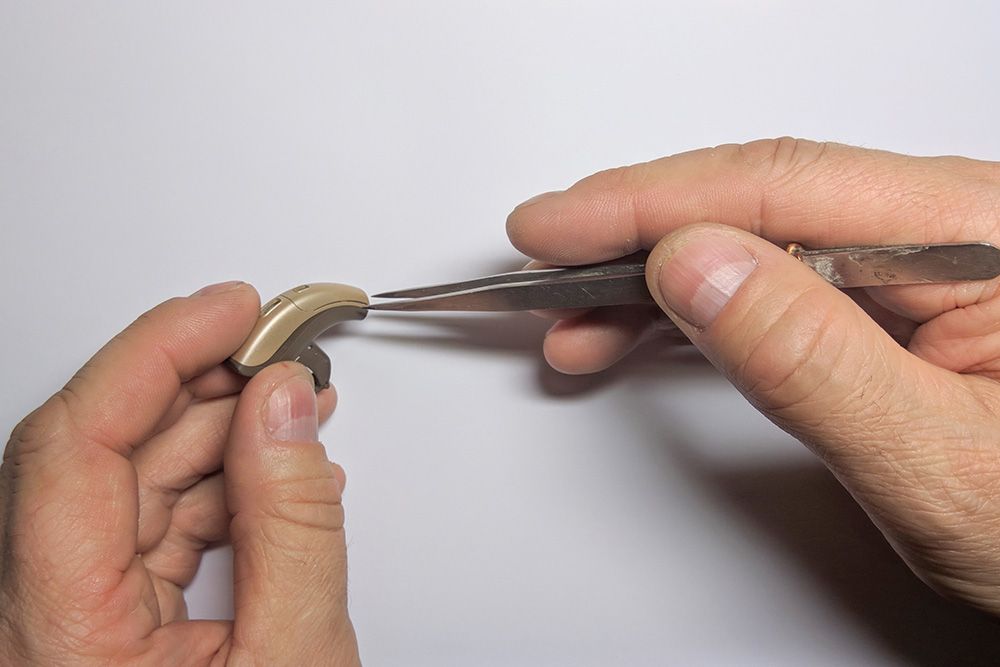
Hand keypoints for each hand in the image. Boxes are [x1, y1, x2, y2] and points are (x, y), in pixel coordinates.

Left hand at [0, 282, 360, 664]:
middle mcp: (42, 619)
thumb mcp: (294, 658)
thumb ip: (294, 527)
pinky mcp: (106, 622)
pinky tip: (279, 471)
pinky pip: (155, 524)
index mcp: (59, 633)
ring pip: (134, 482)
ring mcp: (70, 619)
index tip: (227, 312)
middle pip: (103, 453)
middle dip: (204, 387)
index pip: (73, 445)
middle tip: (278, 349)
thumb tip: (282, 406)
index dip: (153, 354)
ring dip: (224, 434)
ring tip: (296, 408)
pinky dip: (222, 487)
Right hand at [507, 138, 999, 613]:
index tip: (557, 227)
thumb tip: (694, 266)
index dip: (650, 201)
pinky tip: (648, 325)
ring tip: (579, 319)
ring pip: (759, 239)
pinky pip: (780, 279)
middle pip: (761, 198)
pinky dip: (703, 305)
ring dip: (656, 276)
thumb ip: (809, 355)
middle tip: (545, 263)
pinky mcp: (896, 302)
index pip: (784, 187)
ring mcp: (924, 263)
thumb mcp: (935, 458)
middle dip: (636, 231)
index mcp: (985, 236)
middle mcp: (957, 229)